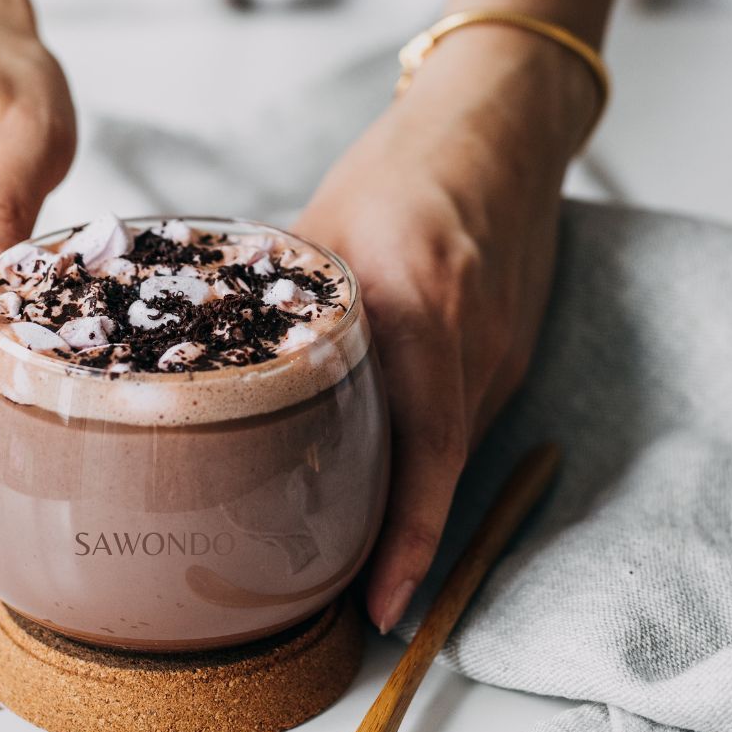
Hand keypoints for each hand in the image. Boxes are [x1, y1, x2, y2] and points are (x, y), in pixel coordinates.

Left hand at [293, 27, 595, 630]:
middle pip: (439, 468)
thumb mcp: (322, 224)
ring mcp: (502, 350)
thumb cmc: (403, 166)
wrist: (501, 126)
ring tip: (365, 553)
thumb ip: (278, 300)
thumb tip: (219, 356)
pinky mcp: (512, 349)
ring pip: (455, 452)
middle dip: (402, 542)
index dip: (409, 538)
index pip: (425, 449)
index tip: (381, 605)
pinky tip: (393, 466)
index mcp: (416, 304)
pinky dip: (432, 456)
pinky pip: (469, 419)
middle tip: (352, 601)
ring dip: (416, 502)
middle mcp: (471, 342)